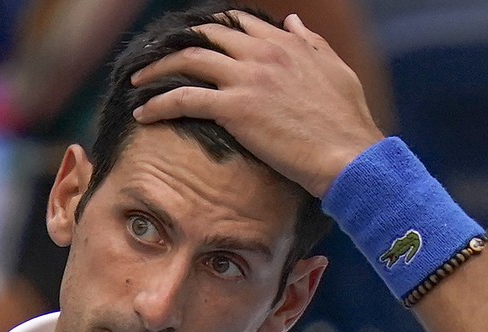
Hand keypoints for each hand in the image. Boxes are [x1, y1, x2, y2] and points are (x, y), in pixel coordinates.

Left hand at [130, 11, 383, 197]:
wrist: (349, 155)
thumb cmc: (347, 122)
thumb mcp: (335, 70)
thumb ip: (310, 43)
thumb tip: (292, 21)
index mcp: (285, 43)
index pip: (237, 23)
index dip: (209, 32)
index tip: (192, 45)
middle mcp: (263, 52)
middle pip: (205, 36)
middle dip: (175, 44)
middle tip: (154, 60)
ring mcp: (247, 77)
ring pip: (187, 59)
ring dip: (156, 69)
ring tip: (138, 82)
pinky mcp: (236, 108)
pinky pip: (184, 98)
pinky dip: (158, 103)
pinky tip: (143, 114)